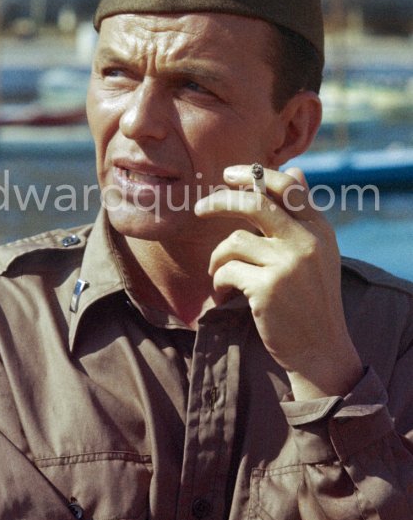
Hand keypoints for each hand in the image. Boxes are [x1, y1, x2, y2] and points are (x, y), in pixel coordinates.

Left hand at [194, 165, 362, 399]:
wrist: (320, 349)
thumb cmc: (311, 299)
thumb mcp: (318, 252)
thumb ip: (303, 214)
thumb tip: (295, 170)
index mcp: (319, 228)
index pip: (287, 186)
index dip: (253, 175)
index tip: (228, 176)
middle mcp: (306, 241)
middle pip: (254, 203)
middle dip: (221, 201)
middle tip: (199, 208)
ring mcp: (287, 264)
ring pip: (233, 242)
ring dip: (217, 259)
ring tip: (220, 276)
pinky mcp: (267, 288)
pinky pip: (226, 271)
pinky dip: (218, 283)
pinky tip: (224, 297)